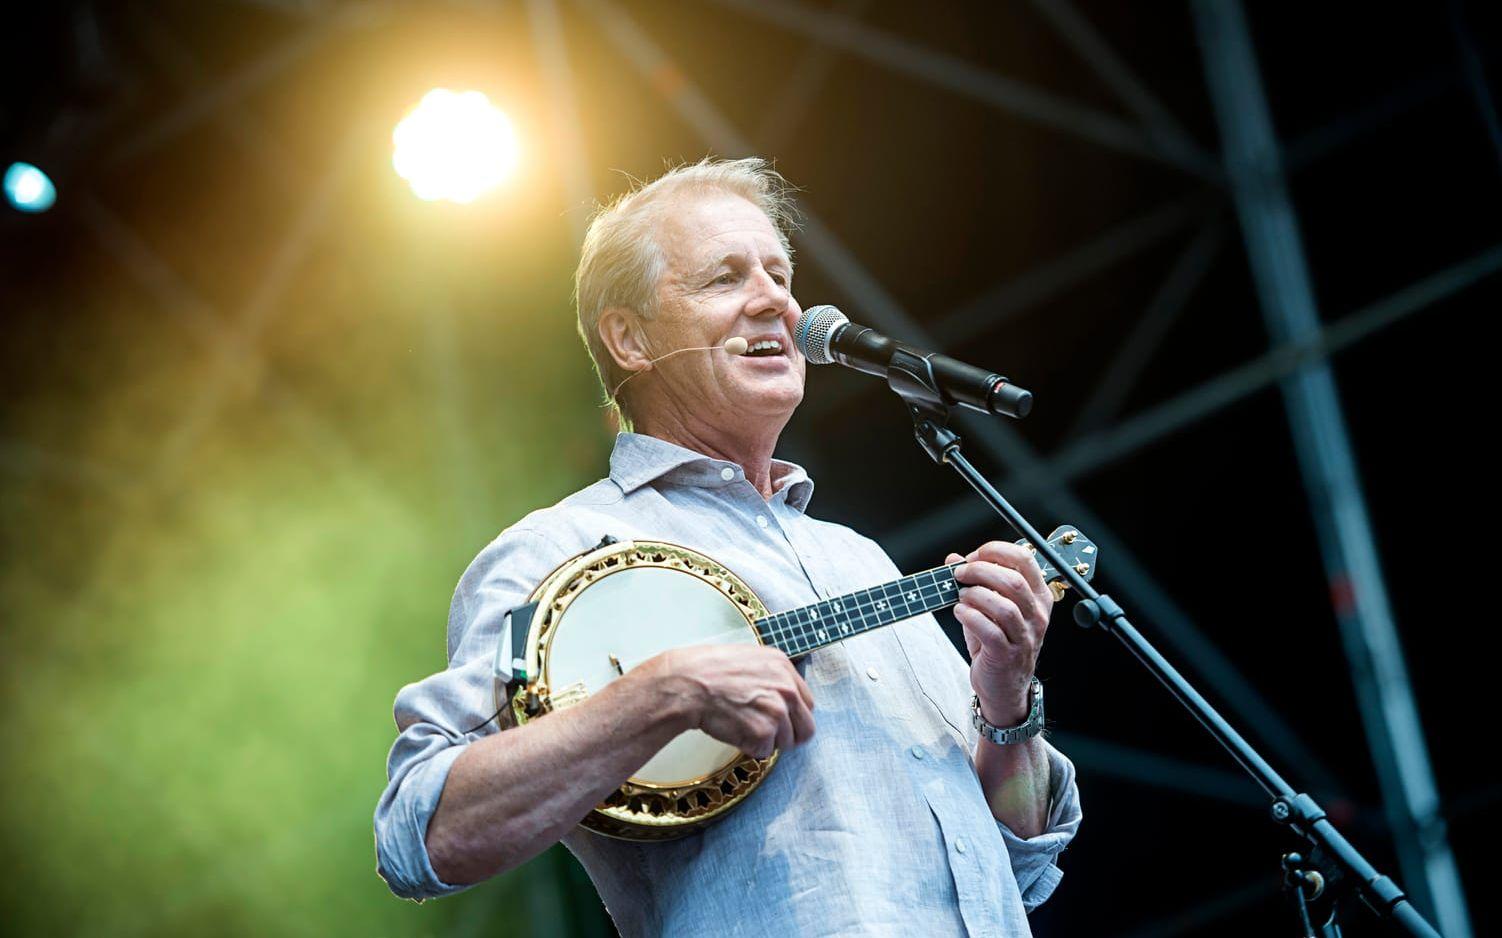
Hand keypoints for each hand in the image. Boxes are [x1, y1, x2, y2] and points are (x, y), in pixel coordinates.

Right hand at [652, 644, 814, 758]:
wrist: (687, 684)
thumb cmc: (708, 671)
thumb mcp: (749, 659)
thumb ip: (771, 676)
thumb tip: (780, 695)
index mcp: (784, 667)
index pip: (807, 703)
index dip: (793, 716)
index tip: (782, 721)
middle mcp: (787, 688)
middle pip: (806, 728)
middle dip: (788, 736)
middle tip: (767, 735)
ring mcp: (777, 711)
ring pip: (786, 743)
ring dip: (766, 741)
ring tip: (742, 726)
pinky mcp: (764, 732)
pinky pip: (764, 751)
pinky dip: (749, 748)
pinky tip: (734, 731)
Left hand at [946, 541, 1054, 725]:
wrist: (1003, 687)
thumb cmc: (998, 644)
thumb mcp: (989, 609)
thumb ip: (974, 582)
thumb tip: (953, 559)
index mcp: (1038, 597)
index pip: (1026, 560)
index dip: (996, 551)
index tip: (975, 555)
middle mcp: (1036, 615)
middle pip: (1013, 581)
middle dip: (980, 571)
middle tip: (960, 573)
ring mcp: (1025, 637)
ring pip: (1003, 606)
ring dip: (975, 595)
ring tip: (960, 595)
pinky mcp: (1007, 655)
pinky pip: (990, 630)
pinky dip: (970, 617)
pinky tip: (960, 612)